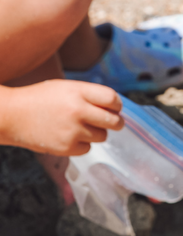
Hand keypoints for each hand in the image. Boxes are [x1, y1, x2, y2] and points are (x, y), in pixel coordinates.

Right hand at [3, 80, 122, 156]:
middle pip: (113, 120)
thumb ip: (89, 95)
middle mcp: (78, 111)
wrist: (12, 115)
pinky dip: (83, 144)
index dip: (117, 105)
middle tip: (115, 123)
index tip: (115, 108)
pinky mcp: (65, 148)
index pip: (112, 99)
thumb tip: (113, 106)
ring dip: (98, 133)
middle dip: (116, 122)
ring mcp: (72, 131)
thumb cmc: (40, 99)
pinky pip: (87, 148)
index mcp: (79, 92)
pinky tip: (70, 136)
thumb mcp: (66, 87)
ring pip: (102, 136)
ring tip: (84, 128)